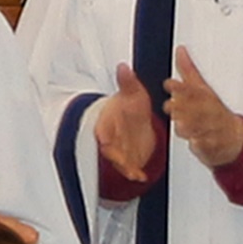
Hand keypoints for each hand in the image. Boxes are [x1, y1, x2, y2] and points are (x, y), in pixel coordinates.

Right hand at [93, 69, 160, 185]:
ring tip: (134, 173)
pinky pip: (130, 168)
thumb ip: (127, 82)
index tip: (105, 139)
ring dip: (125, 168)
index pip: (101, 127)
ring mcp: (120, 150)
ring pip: (118, 161)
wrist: (137, 121)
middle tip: (122, 162)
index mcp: (108, 119)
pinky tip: (141, 176)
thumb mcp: (133, 92)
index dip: (103, 134)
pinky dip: (134, 173)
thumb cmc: (132, 106)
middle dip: (114, 156)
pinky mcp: (129, 159)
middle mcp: (111, 137)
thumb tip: (124, 67)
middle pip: (108, 148)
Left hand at [166, 54, 242, 171]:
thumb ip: (188, 70)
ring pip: (197, 126)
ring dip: (188, 125)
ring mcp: (211, 129)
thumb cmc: (215, 111)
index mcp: (204, 97)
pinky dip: (200, 143)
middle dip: (181, 107)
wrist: (236, 139)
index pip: (191, 89)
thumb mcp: (203, 88)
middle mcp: (208, 112)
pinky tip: (194, 141)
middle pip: (193, 108)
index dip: (179, 87)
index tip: (170, 85)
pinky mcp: (211, 146)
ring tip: (181, 123)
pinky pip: (205, 145)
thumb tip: (180, 50)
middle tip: (171, 106)